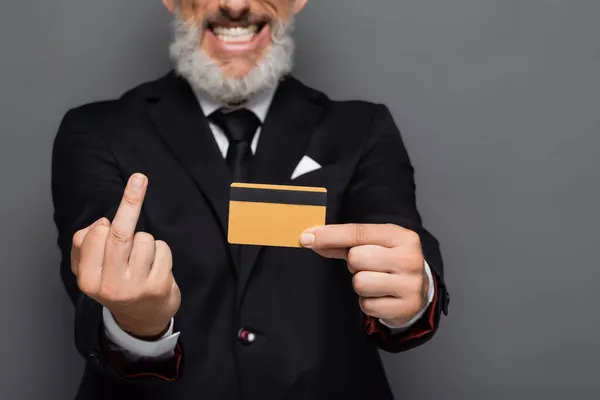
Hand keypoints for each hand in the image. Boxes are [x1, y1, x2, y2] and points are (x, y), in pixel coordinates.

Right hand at [71, 173, 180, 338]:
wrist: (142, 319)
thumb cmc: (116, 284)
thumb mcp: (90, 270)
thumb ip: (85, 246)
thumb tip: (102, 222)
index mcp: (88, 279)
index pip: (95, 236)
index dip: (104, 225)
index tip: (108, 218)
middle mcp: (110, 285)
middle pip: (120, 233)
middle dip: (131, 201)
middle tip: (139, 178)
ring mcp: (136, 287)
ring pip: (144, 239)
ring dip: (146, 242)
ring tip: (143, 260)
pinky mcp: (159, 286)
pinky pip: (162, 249)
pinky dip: (161, 252)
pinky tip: (156, 267)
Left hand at [300, 224, 428, 326]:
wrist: (420, 289)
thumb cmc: (389, 262)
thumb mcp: (373, 244)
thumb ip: (342, 242)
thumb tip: (311, 239)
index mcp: (402, 236)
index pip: (358, 232)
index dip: (330, 235)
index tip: (307, 237)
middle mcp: (410, 258)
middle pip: (357, 258)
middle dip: (354, 264)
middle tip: (367, 266)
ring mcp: (410, 284)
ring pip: (360, 283)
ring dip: (360, 284)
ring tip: (374, 281)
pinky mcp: (406, 307)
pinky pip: (367, 305)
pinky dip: (368, 302)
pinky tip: (380, 296)